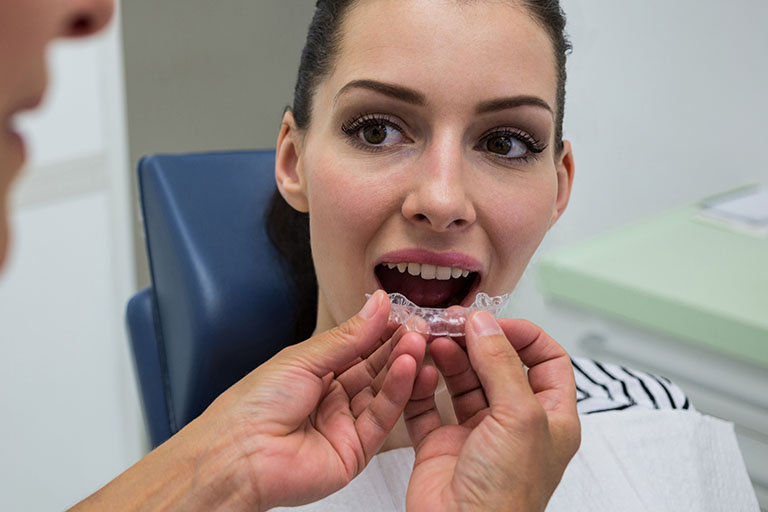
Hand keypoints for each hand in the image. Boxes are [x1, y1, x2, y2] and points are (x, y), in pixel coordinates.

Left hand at [188, 290, 426, 510]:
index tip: (406, 314)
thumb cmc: (254, 405)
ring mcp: (345, 425)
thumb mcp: (304, 358)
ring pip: (383, 393)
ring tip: (419, 343)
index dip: (383, 331)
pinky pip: (383, 418)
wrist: (238, 455)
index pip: (359, 348)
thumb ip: (349, 336)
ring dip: (403, 367)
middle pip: (375, 369)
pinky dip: (398, 392)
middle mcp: (333, 398)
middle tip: (421, 326)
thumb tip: (379, 304)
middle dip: (398, 347)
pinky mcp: (356, 451)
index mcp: (315, 373)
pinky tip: (408, 368)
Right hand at [404, 312, 579, 511]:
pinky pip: (428, 404)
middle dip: (476, 340)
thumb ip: (501, 364)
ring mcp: (476, 433)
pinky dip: (421, 384)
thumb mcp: (518, 417)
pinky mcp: (440, 444)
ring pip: (461, 380)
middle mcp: (513, 423)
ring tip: (432, 338)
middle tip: (453, 323)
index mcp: (549, 418)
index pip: (546, 360)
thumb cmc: (506, 495)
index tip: (494, 322)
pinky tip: (419, 369)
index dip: (523, 335)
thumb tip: (485, 323)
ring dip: (448, 356)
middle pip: (497, 365)